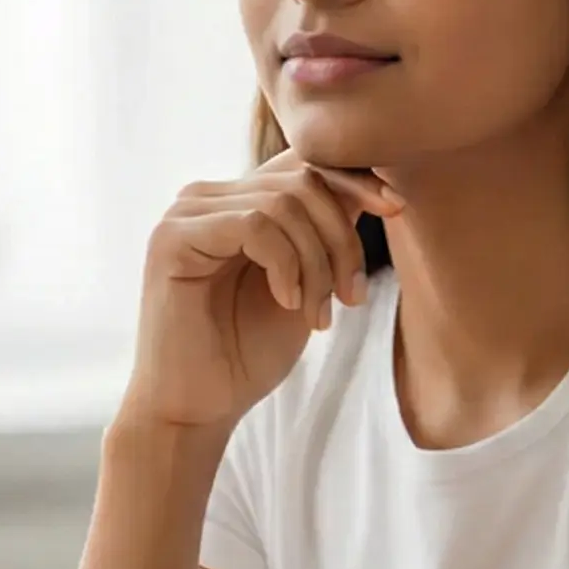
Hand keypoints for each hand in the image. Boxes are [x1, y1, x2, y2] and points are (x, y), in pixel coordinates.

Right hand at [119, 154, 403, 432]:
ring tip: (319, 314)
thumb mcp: (307, 283)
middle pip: (302, 179)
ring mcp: (187, 213)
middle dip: (342, 239)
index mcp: (239, 201)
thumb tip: (373, 186)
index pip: (304, 160)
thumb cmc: (248, 352)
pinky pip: (253, 225)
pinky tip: (287, 303)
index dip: (355, 178)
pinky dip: (286, 265)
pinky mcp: (172, 238)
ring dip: (318, 263)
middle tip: (351, 297)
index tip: (397, 208)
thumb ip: (326, 233)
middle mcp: (210, 196)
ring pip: (283, 203)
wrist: (199, 408)